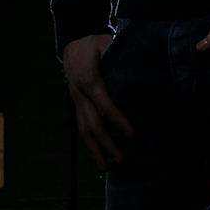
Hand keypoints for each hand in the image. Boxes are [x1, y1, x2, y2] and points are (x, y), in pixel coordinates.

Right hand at [63, 33, 133, 168]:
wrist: (71, 43)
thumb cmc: (92, 43)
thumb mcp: (105, 42)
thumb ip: (117, 53)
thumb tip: (138, 61)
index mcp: (88, 81)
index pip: (104, 105)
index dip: (118, 121)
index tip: (132, 135)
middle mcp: (79, 94)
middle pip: (91, 124)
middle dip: (106, 144)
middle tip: (121, 160)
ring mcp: (76, 101)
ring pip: (83, 129)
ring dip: (94, 149)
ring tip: (105, 167)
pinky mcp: (76, 104)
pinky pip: (82, 125)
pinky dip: (90, 142)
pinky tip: (99, 154)